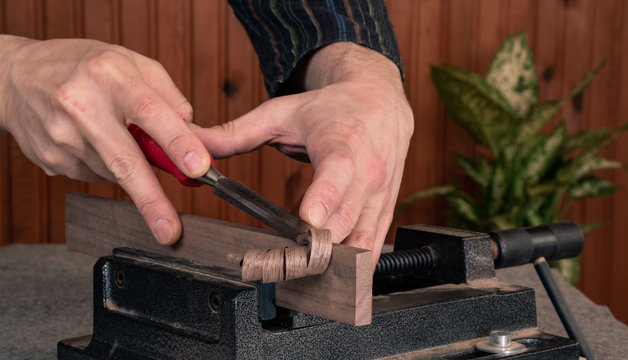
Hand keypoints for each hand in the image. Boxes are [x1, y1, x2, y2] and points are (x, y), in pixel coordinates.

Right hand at [0, 35, 210, 244]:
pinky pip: (98, 175)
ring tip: (115, 134)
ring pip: (117, 172)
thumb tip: (199, 137)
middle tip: (170, 231)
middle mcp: (82, 105)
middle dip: (152, 200)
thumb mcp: (131, 63)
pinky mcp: (54, 161)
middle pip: (125, 161)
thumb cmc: (84, 67)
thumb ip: (169, 98)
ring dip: (132, 167)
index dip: (177, 142)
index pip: (150, 111)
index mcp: (110, 74)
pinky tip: (93, 142)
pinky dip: (108, 166)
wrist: (15, 77)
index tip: (199, 168)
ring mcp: (63, 137)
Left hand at [193, 43, 413, 265]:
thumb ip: (236, 132)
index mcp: (342, 143)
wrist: (379, 103)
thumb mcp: (282, 113)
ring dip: (335, 261)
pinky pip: (373, 246)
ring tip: (304, 275)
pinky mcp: (385, 210)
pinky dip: (354, 264)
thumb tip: (194, 141)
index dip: (324, 198)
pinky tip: (332, 274)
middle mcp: (368, 172)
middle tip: (285, 264)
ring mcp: (379, 195)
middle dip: (317, 246)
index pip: (337, 173)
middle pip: (345, 219)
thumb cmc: (331, 110)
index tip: (308, 221)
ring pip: (362, 240)